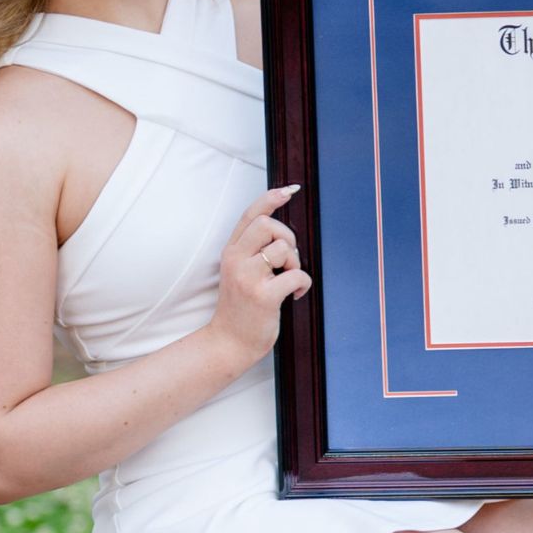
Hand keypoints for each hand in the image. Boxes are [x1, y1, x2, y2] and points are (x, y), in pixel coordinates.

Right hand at [208, 185, 313, 361]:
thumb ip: (253, 250)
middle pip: (268, 224)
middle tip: (287, 259)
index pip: (250, 214)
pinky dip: (303, 283)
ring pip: (284, 247)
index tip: (290, 190)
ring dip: (295, 261)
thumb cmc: (241, 307)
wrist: (229, 343)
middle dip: (287, 235)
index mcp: (231, 252)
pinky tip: (295, 294)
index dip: (271, 198)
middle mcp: (236, 260)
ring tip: (288, 278)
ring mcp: (248, 278)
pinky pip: (297, 274)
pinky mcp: (263, 296)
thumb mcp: (239, 272)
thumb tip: (280, 229)